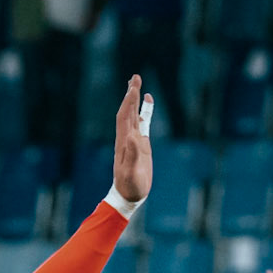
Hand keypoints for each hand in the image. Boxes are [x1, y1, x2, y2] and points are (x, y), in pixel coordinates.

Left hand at [112, 75, 152, 205]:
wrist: (129, 195)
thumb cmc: (130, 187)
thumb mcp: (130, 174)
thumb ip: (131, 156)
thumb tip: (132, 138)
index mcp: (123, 142)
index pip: (124, 117)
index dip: (128, 102)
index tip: (133, 88)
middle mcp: (127, 137)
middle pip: (127, 111)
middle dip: (130, 94)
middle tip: (135, 77)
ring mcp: (134, 139)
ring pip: (133, 114)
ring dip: (135, 98)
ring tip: (137, 82)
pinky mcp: (141, 143)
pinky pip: (143, 123)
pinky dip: (145, 111)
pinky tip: (148, 100)